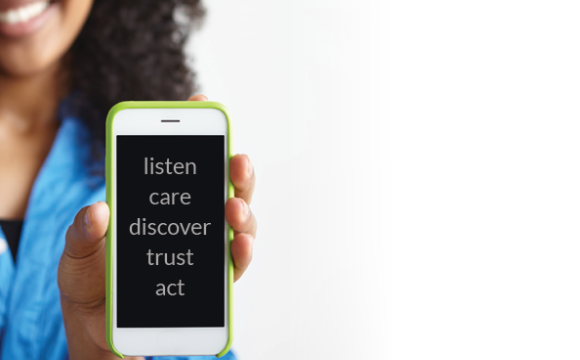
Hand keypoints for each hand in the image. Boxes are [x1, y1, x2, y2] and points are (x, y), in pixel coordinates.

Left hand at [57, 95, 256, 358]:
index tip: (198, 101)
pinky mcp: (212, 283)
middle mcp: (188, 220)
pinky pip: (234, 263)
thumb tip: (98, 210)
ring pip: (237, 220)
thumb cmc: (91, 284)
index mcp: (157, 203)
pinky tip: (238, 244)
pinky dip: (242, 252)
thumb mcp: (75, 255)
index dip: (190, 129)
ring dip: (242, 209)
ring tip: (232, 206)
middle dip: (234, 168)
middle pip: (221, 185)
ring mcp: (204, 249)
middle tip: (235, 159)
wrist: (101, 330)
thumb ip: (82, 233)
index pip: (180, 161)